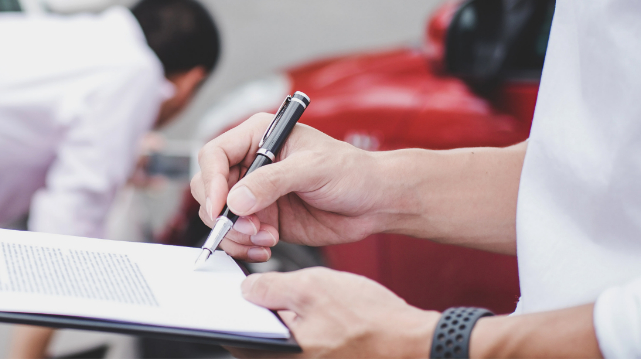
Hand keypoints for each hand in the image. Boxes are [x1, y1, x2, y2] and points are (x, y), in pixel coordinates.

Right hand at [192, 113, 404, 261]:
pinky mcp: (263, 220)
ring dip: (236, 235)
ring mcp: (255, 194)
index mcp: (258, 137)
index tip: (222, 207)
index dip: (212, 182)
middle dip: (223, 214)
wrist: (375, 202)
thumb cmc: (352, 172)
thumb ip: (274, 182)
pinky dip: (245, 247)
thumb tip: (237, 200)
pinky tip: (268, 247)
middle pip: (211, 189)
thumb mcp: (314, 169)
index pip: (215, 156)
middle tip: (249, 229)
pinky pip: (237, 236)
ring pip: (220, 217)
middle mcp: (252, 164)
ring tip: (265, 239)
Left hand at [227, 267, 436, 358]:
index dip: (228, 314)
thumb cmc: (368, 319)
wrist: (412, 342)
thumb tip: (246, 290)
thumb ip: (271, 288)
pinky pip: (299, 347)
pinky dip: (300, 328)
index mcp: (281, 354)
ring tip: (301, 302)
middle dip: (257, 316)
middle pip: (257, 342)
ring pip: (280, 342)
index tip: (229, 297)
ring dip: (281, 321)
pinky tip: (318, 313)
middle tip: (267, 293)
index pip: (235, 340)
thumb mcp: (313, 287)